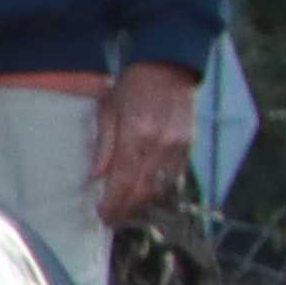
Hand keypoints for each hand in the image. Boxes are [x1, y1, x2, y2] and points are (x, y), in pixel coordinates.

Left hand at [96, 60, 199, 229]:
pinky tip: (145, 194)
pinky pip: (174, 178)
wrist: (168, 66)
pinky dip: (159, 190)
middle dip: (127, 210)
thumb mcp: (108, 111)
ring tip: (125, 210)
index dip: (114, 205)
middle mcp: (161, 145)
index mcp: (137, 135)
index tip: (103, 216)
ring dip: (143, 204)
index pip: (124, 182)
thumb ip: (104, 146)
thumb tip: (96, 177)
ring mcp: (178, 147)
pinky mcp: (188, 146)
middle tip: (111, 219)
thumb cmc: (132, 86)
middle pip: (144, 191)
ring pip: (161, 188)